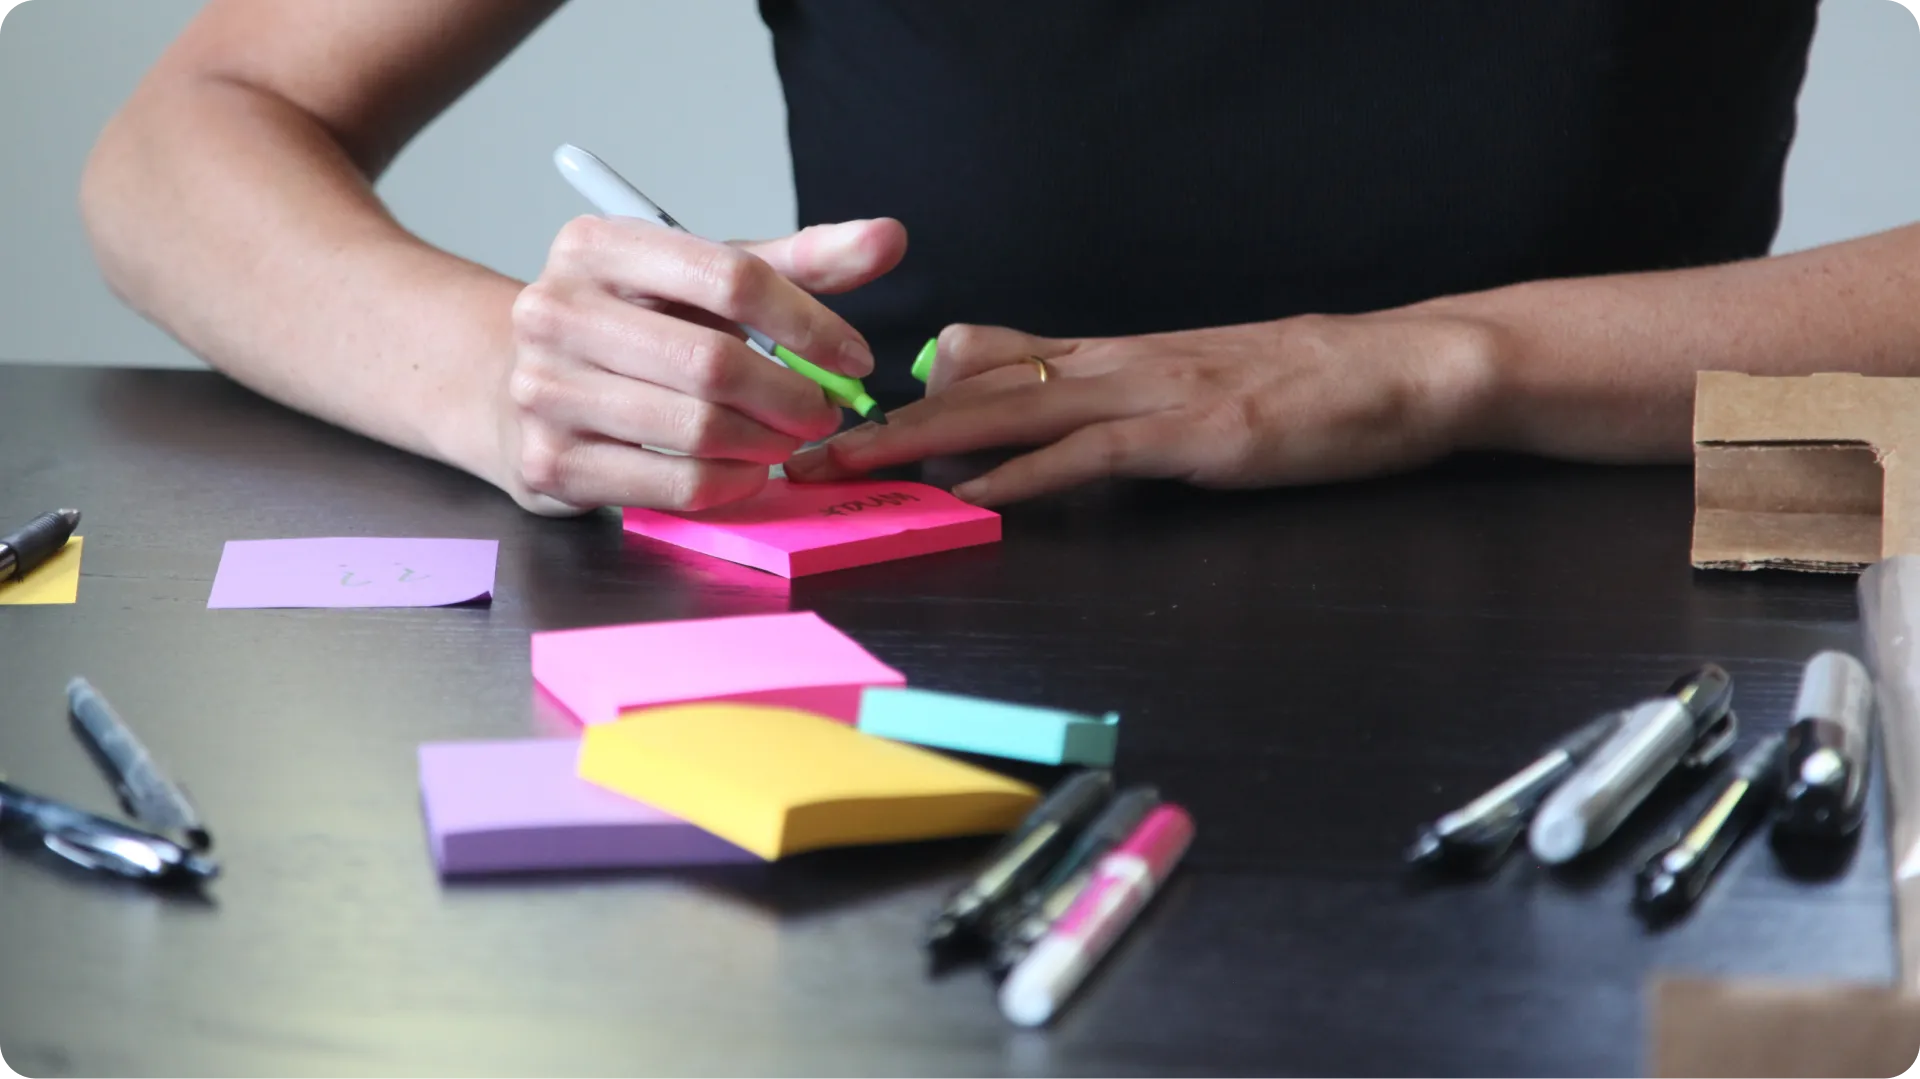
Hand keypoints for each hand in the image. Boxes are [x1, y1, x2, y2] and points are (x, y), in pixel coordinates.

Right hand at [500, 215, 906, 513]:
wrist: (521, 387)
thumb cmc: (636, 328)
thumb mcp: (705, 281)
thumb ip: (799, 263)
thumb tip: (888, 238)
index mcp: (597, 245)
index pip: (730, 277)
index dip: (809, 323)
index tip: (851, 358)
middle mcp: (556, 311)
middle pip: (714, 362)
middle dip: (792, 395)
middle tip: (826, 411)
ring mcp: (544, 392)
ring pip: (697, 429)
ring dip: (766, 442)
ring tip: (787, 438)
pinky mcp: (552, 465)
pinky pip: (674, 485)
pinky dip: (732, 483)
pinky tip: (747, 469)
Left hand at [785, 312, 1503, 504]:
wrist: (1403, 369)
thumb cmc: (1304, 389)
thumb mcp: (1190, 388)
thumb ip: (1110, 412)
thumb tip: (1037, 440)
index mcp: (1112, 358)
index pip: (984, 365)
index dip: (904, 394)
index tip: (835, 422)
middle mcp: (1113, 365)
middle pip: (969, 388)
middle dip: (877, 424)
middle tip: (798, 450)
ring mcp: (1151, 395)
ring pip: (1009, 412)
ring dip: (919, 443)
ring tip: (848, 469)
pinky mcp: (1193, 433)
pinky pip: (1092, 453)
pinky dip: (1026, 475)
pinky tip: (975, 492)